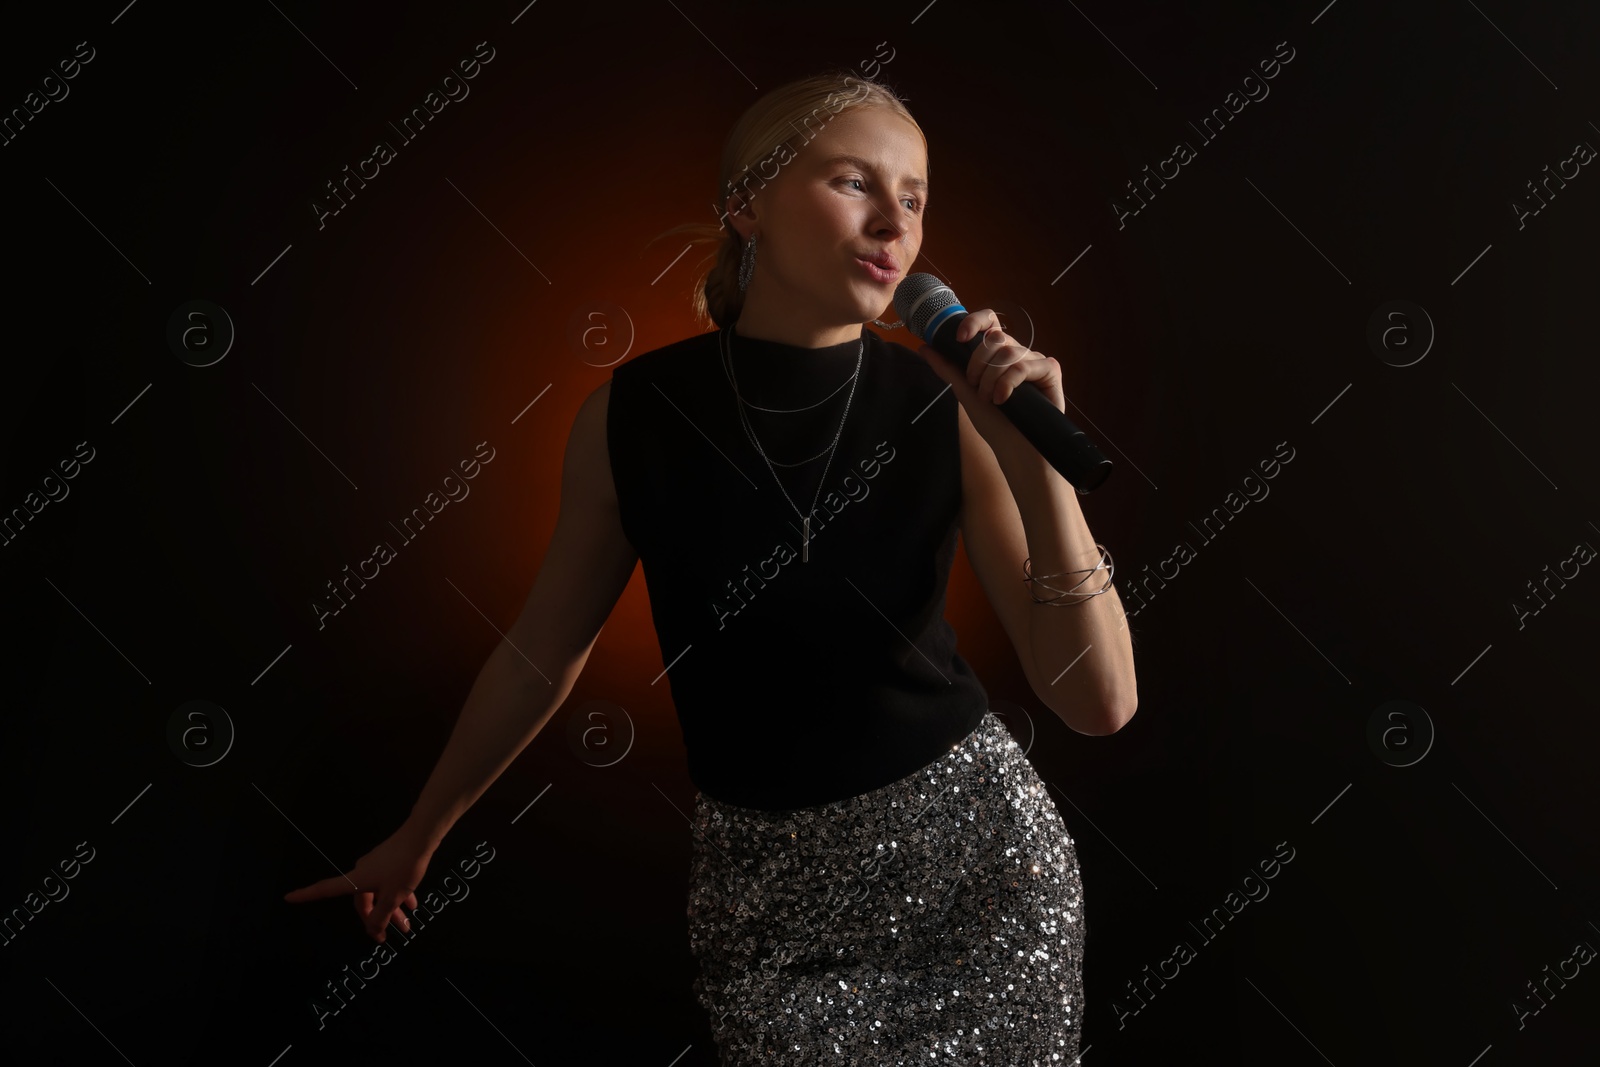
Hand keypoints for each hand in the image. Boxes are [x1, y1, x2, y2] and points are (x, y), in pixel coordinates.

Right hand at [283, 822, 436, 942]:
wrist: (421, 836)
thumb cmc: (403, 867)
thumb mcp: (393, 897)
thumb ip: (381, 916)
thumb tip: (372, 930)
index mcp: (356, 880)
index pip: (325, 890)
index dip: (306, 895)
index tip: (288, 897)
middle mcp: (361, 872)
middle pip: (362, 900)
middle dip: (375, 919)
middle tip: (386, 936)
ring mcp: (375, 865)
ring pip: (379, 893)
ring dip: (391, 909)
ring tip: (406, 925)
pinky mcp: (388, 860)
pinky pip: (388, 883)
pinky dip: (397, 895)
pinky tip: (412, 904)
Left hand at [911, 308, 1063, 454]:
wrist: (1014, 449)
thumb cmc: (994, 423)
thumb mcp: (965, 392)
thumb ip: (947, 368)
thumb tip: (925, 347)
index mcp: (998, 355)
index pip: (990, 323)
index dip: (975, 322)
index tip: (959, 338)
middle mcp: (1017, 354)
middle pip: (995, 337)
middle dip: (978, 363)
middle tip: (976, 386)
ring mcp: (1034, 361)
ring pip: (1008, 352)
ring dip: (992, 379)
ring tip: (991, 399)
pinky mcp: (1050, 371)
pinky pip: (1025, 365)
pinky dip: (1009, 382)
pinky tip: (1004, 399)